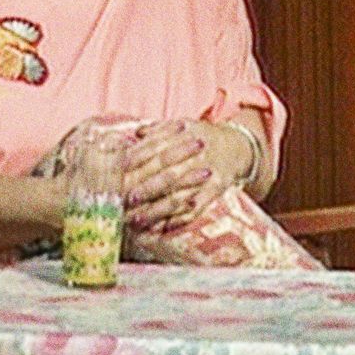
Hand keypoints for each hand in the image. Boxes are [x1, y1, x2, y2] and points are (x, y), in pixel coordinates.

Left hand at [121, 119, 245, 230]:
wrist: (236, 146)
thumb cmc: (201, 137)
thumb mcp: (182, 126)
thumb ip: (157, 130)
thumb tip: (135, 133)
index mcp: (184, 136)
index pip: (156, 149)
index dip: (137, 161)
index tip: (119, 173)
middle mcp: (197, 155)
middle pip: (168, 174)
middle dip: (146, 189)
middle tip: (127, 201)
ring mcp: (207, 173)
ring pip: (180, 195)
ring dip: (158, 210)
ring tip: (138, 220)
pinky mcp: (217, 189)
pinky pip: (198, 208)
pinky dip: (180, 219)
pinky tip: (163, 228)